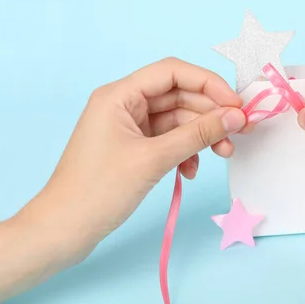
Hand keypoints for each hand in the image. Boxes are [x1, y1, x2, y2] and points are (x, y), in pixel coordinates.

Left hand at [18, 57, 245, 260]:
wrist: (64, 231)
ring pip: (177, 120)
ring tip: (222, 155)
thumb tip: (236, 117)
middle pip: (179, 96)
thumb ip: (198, 135)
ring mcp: (130, 127)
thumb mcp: (154, 159)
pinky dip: (185, 151)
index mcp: (120, 95)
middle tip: (239, 133)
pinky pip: (169, 140)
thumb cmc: (99, 190)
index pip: (173, 73)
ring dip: (201, 136)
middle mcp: (125, 104)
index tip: (237, 105)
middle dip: (210, 115)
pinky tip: (190, 171)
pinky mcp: (134, 147)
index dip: (209, 84)